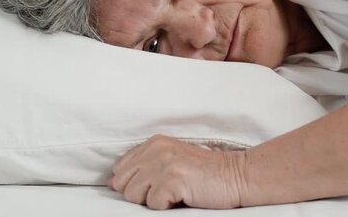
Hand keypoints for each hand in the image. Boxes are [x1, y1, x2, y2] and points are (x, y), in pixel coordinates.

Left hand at [108, 134, 245, 209]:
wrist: (236, 176)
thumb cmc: (204, 173)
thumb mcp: (170, 160)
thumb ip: (142, 167)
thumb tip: (111, 182)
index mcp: (154, 143)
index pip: (120, 168)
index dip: (134, 183)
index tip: (155, 184)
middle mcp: (156, 149)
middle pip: (123, 184)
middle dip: (141, 193)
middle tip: (167, 189)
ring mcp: (164, 164)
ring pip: (134, 196)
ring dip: (154, 200)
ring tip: (176, 191)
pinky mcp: (172, 179)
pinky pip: (153, 205)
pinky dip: (168, 206)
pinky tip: (184, 196)